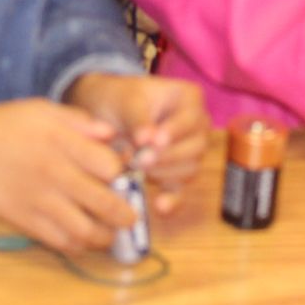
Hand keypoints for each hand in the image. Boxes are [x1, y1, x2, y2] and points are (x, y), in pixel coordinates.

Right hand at [0, 94, 135, 253]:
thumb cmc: (4, 123)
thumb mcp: (43, 109)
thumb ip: (81, 121)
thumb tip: (112, 136)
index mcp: (61, 142)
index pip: (111, 166)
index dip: (123, 173)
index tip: (122, 175)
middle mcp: (54, 173)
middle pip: (106, 204)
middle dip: (126, 214)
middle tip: (130, 215)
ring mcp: (39, 201)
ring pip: (87, 231)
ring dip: (105, 235)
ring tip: (109, 230)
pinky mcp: (24, 220)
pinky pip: (60, 242)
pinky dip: (78, 244)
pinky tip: (81, 236)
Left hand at [65, 72, 208, 214]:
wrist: (106, 111)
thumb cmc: (119, 98)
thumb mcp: (126, 101)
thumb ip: (137, 119)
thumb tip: (146, 139)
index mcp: (190, 99)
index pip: (190, 119)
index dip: (174, 132)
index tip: (154, 141)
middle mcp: (197, 126)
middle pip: (194, 148)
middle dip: (164, 156)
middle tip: (137, 159)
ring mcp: (190, 152)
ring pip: (187, 170)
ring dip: (160, 172)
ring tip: (132, 166)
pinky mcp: (177, 175)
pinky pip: (181, 191)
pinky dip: (171, 200)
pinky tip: (159, 206)